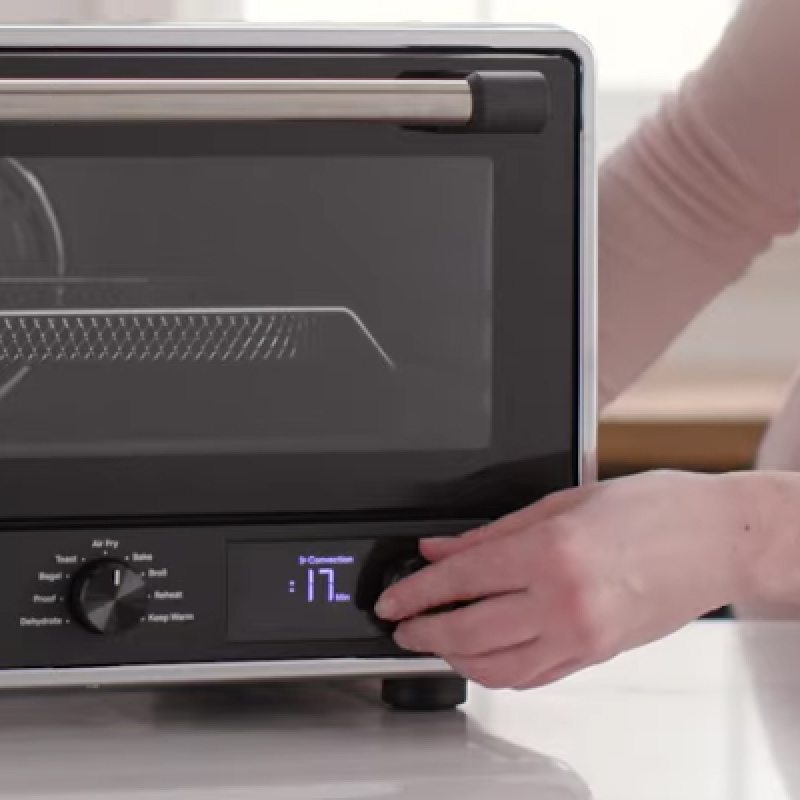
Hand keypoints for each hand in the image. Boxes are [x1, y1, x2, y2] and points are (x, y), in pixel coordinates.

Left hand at [374, 470, 749, 688]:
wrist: (718, 539)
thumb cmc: (653, 508)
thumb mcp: (563, 502)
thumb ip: (493, 532)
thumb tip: (441, 549)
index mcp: (552, 552)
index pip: (461, 579)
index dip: (415, 592)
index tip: (391, 599)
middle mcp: (565, 601)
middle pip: (469, 631)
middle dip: (424, 631)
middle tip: (402, 625)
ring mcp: (583, 636)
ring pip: (496, 667)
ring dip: (454, 657)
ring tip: (434, 639)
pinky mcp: (597, 655)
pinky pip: (533, 676)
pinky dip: (496, 670)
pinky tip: (480, 654)